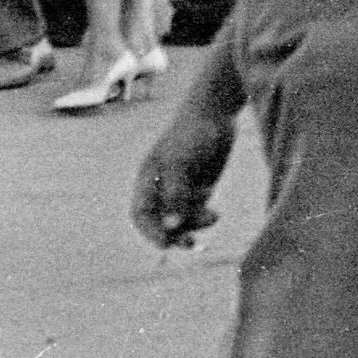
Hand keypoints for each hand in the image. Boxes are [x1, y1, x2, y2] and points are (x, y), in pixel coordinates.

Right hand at [129, 107, 234, 249]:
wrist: (216, 112)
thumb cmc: (193, 134)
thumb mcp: (182, 163)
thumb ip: (176, 195)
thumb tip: (172, 226)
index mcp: (148, 179)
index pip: (141, 214)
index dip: (150, 232)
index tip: (165, 244)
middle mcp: (162, 186)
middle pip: (161, 221)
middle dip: (174, 234)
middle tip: (191, 243)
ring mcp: (181, 187)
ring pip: (182, 217)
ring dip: (194, 224)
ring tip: (214, 216)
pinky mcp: (200, 186)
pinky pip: (197, 210)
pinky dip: (204, 216)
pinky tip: (215, 213)